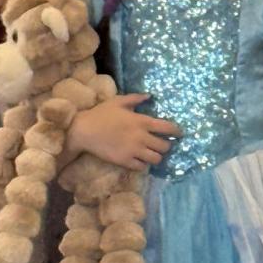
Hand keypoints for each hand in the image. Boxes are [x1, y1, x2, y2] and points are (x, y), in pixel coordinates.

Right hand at [66, 94, 182, 169]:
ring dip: (156, 157)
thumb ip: (135, 99)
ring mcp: (133, 150)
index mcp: (141, 121)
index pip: (167, 128)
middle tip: (162, 145)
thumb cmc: (100, 114)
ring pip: (156, 159)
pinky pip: (142, 167)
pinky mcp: (125, 161)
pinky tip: (139, 160)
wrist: (84, 130)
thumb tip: (149, 95)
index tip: (179, 134)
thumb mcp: (118, 101)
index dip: (176, 132)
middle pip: (165, 147)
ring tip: (152, 154)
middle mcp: (141, 137)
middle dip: (166, 146)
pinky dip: (143, 164)